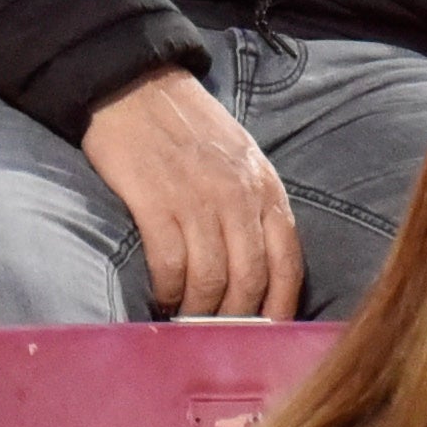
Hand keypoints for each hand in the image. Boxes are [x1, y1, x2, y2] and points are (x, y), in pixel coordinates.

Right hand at [83, 65, 304, 319]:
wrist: (138, 87)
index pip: (288, 264)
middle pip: (250, 280)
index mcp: (267, 189)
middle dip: (234, 319)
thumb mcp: (242, 163)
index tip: (265, 338)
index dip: (279, 309)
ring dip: (197, 311)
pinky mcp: (156, 200)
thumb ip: (255, 211)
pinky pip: (170, 263)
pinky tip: (160, 296)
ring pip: (210, 279)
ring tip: (183, 321)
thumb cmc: (191, 132)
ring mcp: (199, 198)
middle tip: (215, 338)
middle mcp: (240, 196)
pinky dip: (167, 290)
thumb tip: (259, 274)